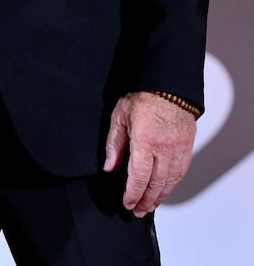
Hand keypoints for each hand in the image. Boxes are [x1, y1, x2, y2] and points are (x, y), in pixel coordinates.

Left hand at [104, 90, 196, 216]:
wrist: (168, 85)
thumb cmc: (142, 96)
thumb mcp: (120, 117)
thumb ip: (114, 144)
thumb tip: (109, 167)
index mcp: (145, 141)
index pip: (139, 177)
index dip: (133, 194)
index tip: (127, 203)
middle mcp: (164, 148)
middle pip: (156, 184)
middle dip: (146, 200)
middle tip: (138, 210)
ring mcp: (178, 149)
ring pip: (170, 181)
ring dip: (160, 197)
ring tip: (150, 206)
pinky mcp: (187, 147)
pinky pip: (181, 172)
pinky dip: (172, 185)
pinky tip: (165, 190)